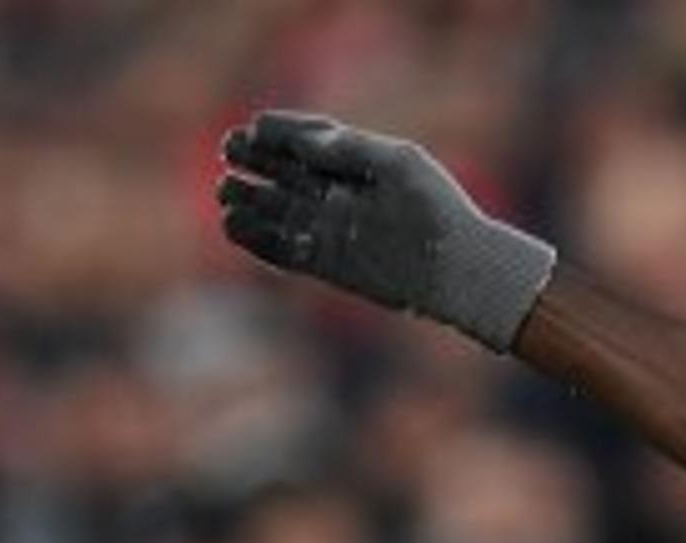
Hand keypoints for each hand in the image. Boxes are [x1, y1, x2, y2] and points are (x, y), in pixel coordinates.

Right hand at [217, 110, 555, 351]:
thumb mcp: (400, 164)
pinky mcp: (328, 265)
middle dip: (252, 162)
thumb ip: (350, 148)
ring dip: (246, 201)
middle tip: (229, 155)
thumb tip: (301, 142)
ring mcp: (330, 231)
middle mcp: (337, 196)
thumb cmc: (438, 210)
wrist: (459, 269)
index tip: (252, 129)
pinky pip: (281, 251)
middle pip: (281, 173)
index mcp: (353, 164)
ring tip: (226, 192)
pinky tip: (231, 227)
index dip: (273, 133)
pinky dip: (255, 241)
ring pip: (275, 212)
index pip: (302, 142)